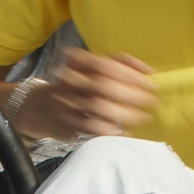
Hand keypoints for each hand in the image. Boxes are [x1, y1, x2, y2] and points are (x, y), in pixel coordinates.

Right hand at [11, 48, 155, 141]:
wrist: (41, 107)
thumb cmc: (77, 85)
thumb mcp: (92, 67)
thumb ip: (119, 63)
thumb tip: (149, 70)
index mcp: (77, 63)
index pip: (104, 65)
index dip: (130, 73)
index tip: (151, 83)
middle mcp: (70, 81)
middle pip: (102, 86)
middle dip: (131, 94)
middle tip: (151, 102)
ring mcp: (66, 103)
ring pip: (98, 108)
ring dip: (125, 114)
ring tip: (142, 117)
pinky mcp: (66, 123)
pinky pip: (91, 128)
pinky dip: (111, 130)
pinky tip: (124, 130)